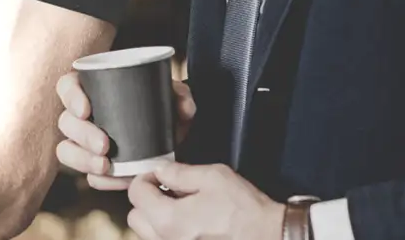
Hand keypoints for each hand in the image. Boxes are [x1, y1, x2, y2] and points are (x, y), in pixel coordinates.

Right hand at [55, 71, 195, 189]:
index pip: (68, 87)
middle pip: (66, 122)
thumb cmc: (164, 110)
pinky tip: (115, 180)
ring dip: (82, 160)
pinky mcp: (95, 167)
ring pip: (67, 150)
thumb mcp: (173, 99)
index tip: (85, 110)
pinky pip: (88, 175)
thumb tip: (184, 107)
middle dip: (82, 135)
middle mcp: (83, 116)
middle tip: (104, 145)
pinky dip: (100, 179)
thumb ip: (181, 97)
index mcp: (93, 89)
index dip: (71, 97)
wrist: (172, 140)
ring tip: (104, 166)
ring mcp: (85, 143)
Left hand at [124, 162, 282, 239]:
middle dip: (147, 200)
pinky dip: (169, 233)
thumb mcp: (213, 177)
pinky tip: (189, 224)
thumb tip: (160, 170)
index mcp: (169, 220)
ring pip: (148, 234)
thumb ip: (179, 172)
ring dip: (156, 218)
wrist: (269, 237)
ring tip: (180, 209)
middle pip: (136, 217)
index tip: (160, 175)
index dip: (147, 178)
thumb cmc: (244, 211)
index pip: (136, 193)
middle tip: (167, 191)